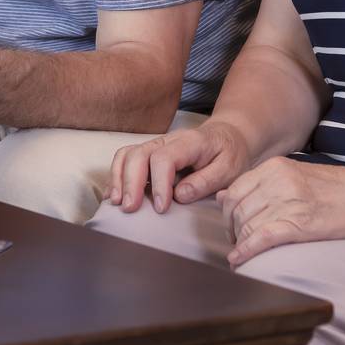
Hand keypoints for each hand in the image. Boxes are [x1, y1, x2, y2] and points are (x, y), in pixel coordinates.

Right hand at [107, 120, 251, 213]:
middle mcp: (168, 140)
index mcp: (190, 142)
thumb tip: (180, 195)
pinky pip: (126, 158)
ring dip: (119, 178)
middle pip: (139, 154)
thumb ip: (207, 181)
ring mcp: (156, 145)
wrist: (228, 135)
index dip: (158, 183)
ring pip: (128, 154)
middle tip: (130, 208)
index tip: (161, 208)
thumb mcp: (230, 169)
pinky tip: (115, 195)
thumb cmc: (229, 154)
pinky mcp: (150, 153)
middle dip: (131, 182)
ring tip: (117, 203)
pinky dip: (117, 176)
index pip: (164, 158)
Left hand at [218, 158, 344, 265]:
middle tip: (237, 240)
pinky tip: (238, 260)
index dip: (227, 212)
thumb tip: (222, 196)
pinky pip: (261, 238)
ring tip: (243, 251)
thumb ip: (258, 184)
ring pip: (247, 225)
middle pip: (237, 209)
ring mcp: (287, 202)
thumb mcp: (293, 175)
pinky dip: (246, 251)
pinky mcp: (298, 224)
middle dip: (232, 229)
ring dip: (240, 243)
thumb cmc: (332, 188)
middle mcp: (277, 181)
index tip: (232, 224)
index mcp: (275, 167)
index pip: (234, 190)